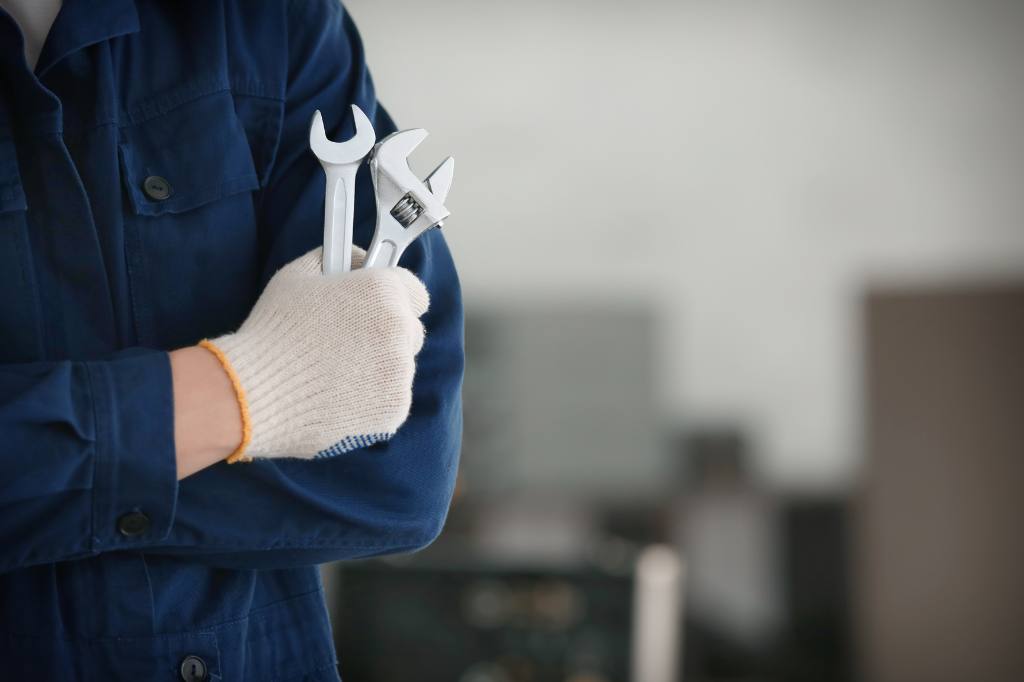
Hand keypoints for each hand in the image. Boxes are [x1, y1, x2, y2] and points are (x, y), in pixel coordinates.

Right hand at [200, 245, 429, 460]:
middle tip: (348, 344)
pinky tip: (338, 395)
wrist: (255, 392)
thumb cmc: (273, 330)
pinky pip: (392, 399)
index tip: (378, 310)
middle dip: (387, 335)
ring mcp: (400, 371)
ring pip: (400, 367)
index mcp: (383, 291)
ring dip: (379, 369)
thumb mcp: (297, 275)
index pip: (415, 293)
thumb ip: (337, 258)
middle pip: (411, 331)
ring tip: (333, 373)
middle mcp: (400, 328)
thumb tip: (360, 256)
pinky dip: (372, 399)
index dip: (395, 300)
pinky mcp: (395, 408)